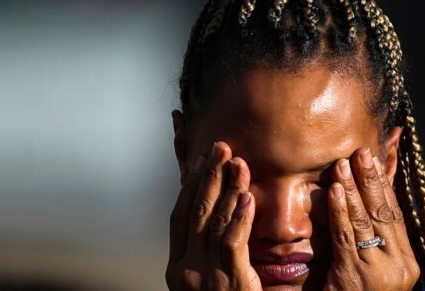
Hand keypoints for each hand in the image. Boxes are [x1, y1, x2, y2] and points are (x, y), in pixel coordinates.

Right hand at [166, 142, 261, 290]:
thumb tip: (216, 225)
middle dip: (208, 177)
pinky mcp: (229, 283)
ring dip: (227, 189)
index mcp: (177, 269)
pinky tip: (247, 197)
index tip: (199, 162)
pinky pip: (232, 243)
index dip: (189, 187)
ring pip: (214, 223)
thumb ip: (207, 256)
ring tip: (238, 162)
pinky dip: (239, 218)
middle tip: (219, 147)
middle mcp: (185, 270)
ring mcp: (204, 277)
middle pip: (196, 213)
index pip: (180, 218)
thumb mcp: (207, 283)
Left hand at [324, 148, 419, 290]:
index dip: (384, 185)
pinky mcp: (355, 277)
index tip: (375, 160)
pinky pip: (347, 237)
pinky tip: (336, 191)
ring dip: (353, 189)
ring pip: (366, 221)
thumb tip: (370, 204)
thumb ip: (373, 241)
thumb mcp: (372, 270)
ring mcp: (379, 272)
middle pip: (384, 213)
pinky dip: (340, 211)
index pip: (395, 215)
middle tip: (361, 152)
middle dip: (371, 180)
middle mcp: (399, 266)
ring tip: (343, 164)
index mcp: (407, 263)